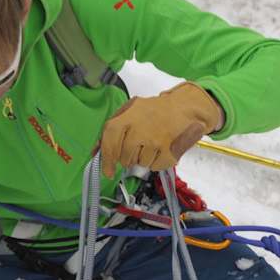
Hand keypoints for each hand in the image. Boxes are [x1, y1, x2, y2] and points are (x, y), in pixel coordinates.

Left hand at [100, 82, 223, 176]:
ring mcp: (156, 141)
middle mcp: (141, 129)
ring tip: (151, 145)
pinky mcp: (169, 152)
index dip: (106, 157)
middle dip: (127, 159)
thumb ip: (111, 130)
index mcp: (129, 116)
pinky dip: (156, 162)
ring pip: (140, 164)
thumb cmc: (154, 111)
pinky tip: (160, 149)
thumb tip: (95, 152)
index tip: (107, 171)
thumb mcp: (130, 112)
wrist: (184, 108)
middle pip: (125, 157)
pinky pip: (155, 167)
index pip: (110, 139)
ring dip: (143, 160)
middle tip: (135, 149)